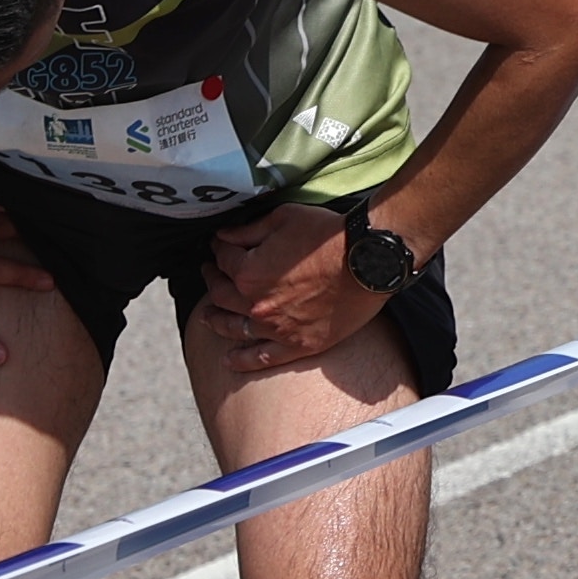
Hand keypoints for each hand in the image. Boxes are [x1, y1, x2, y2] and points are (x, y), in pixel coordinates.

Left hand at [197, 203, 387, 374]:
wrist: (369, 261)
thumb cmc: (328, 235)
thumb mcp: (283, 218)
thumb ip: (248, 230)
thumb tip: (223, 236)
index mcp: (248, 272)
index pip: (223, 260)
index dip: (219, 249)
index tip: (219, 245)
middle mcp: (255, 304)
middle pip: (221, 295)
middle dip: (212, 280)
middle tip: (210, 274)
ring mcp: (276, 329)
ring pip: (235, 328)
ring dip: (217, 321)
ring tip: (208, 317)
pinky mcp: (299, 345)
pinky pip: (263, 358)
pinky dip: (243, 360)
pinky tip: (229, 360)